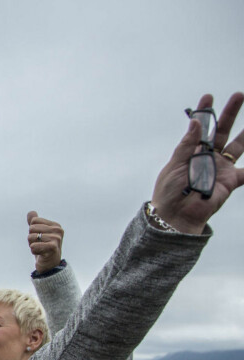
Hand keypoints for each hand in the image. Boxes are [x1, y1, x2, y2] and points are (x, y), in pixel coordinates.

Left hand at [26, 211, 64, 272]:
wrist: (50, 265)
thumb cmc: (44, 248)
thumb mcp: (39, 233)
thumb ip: (35, 222)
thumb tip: (31, 212)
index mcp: (55, 225)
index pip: (33, 221)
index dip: (32, 231)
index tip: (40, 239)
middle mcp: (58, 230)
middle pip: (31, 228)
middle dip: (31, 239)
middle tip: (40, 245)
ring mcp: (56, 238)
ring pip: (31, 237)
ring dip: (32, 246)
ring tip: (41, 250)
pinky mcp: (53, 247)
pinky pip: (33, 246)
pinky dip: (33, 251)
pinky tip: (41, 254)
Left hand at [152, 92, 243, 233]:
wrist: (176, 216)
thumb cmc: (170, 192)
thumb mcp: (175, 165)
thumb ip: (187, 144)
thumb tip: (195, 122)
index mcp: (191, 151)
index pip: (200, 128)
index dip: (205, 112)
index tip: (208, 96)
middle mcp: (208, 157)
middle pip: (222, 131)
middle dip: (230, 113)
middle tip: (238, 95)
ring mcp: (220, 168)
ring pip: (237, 146)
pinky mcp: (230, 181)